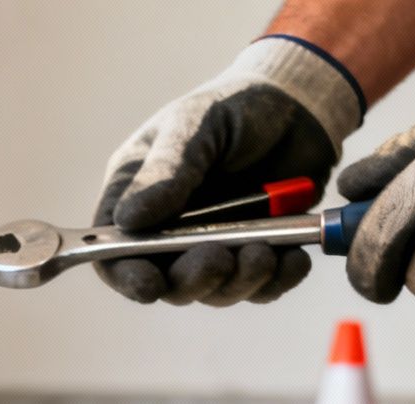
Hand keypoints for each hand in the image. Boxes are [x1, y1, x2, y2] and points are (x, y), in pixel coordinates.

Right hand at [96, 36, 362, 305]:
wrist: (299, 104)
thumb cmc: (232, 106)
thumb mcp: (191, 127)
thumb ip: (164, 173)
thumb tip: (128, 220)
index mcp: (136, 198)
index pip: (116, 252)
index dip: (127, 274)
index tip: (149, 283)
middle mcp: (168, 231)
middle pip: (167, 281)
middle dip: (193, 279)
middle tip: (219, 258)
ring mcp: (213, 244)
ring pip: (215, 290)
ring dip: (239, 281)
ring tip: (264, 250)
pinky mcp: (255, 251)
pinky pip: (261, 286)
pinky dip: (277, 279)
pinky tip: (293, 258)